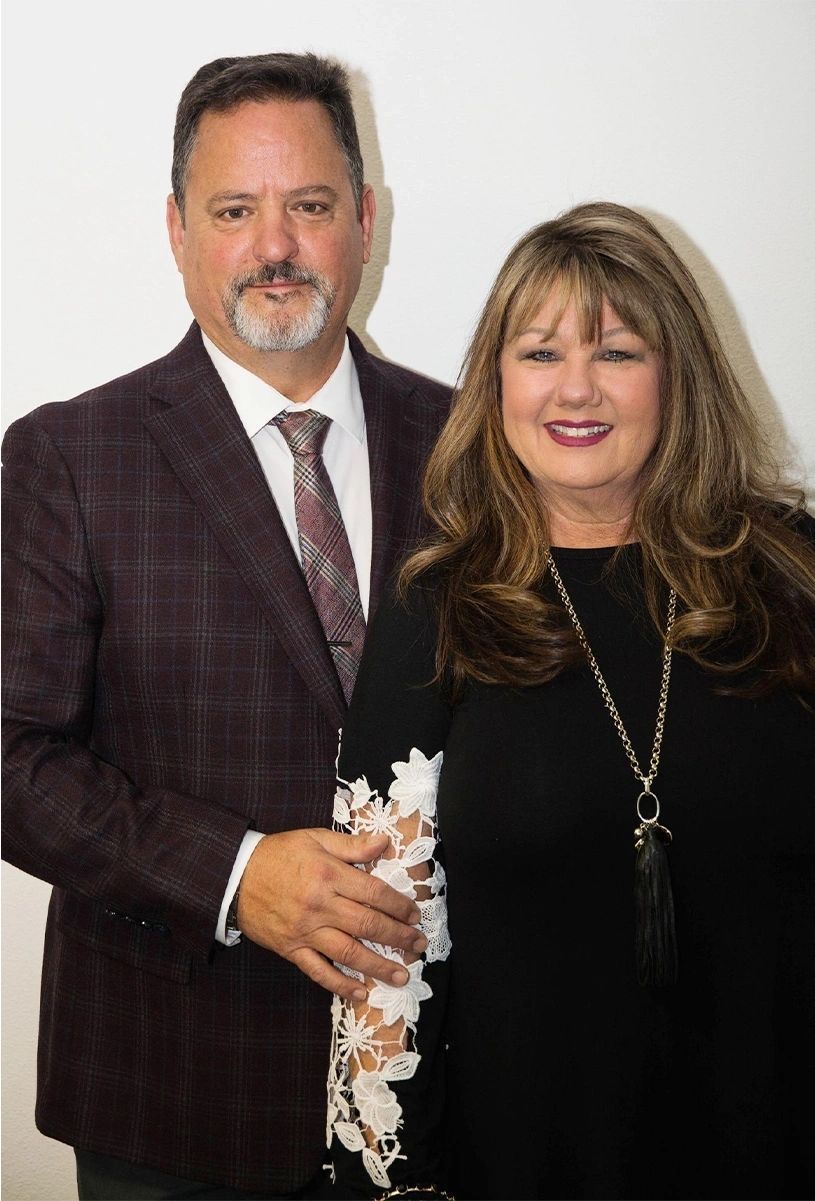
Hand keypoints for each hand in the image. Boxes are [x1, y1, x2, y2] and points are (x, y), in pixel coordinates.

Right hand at [237, 828, 426, 1000]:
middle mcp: (319, 905)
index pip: (374, 893)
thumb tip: (384, 844)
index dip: (398, 906)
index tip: (415, 915)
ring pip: (348, 953)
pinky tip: (360, 992)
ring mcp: (305, 931)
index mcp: (328, 875)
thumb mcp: (315, 839)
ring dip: (378, 966)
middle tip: (418, 946)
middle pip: (367, 925)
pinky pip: (318, 971)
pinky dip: (340, 985)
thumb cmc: (278, 854)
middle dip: (398, 937)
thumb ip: (351, 845)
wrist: (234, 876)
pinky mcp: (291, 949)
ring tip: (401, 975)